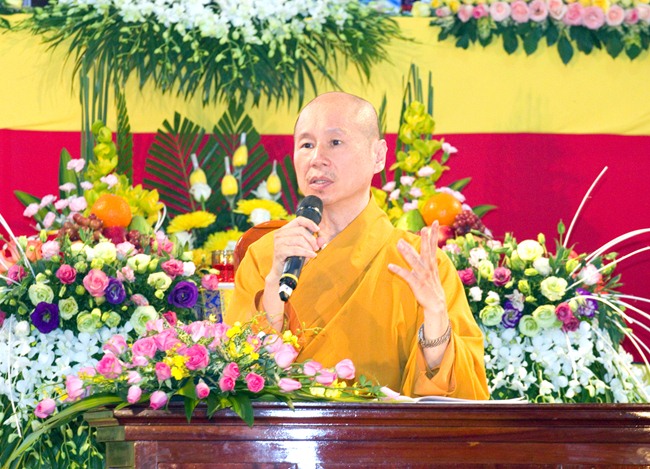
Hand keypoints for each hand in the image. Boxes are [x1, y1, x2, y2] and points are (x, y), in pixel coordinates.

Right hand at [262, 216, 320, 323]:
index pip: (299, 220)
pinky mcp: (279, 251)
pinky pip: (296, 249)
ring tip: (313, 252)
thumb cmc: (293, 259)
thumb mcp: (305, 249)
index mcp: (285, 230)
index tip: (318, 230)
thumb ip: (314, 243)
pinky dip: (306, 252)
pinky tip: (312, 255)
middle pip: (301, 230)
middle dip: (312, 239)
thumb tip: (323, 239)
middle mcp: (280, 234)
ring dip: (309, 246)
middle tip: (316, 248)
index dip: (310, 223)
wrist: (281, 273)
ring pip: (299, 239)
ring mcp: (278, 242)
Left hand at [388, 222, 449, 366]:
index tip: (435, 222)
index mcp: (432, 266)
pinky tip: (390, 266)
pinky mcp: (418, 286)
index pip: (434, 247)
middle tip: (424, 228)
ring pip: (416, 263)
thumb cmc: (431, 290)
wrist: (437, 308)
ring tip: (400, 243)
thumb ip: (426, 261)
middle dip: (426, 240)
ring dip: (408, 253)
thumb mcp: (430, 273)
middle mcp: (429, 270)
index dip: (434, 235)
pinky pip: (407, 277)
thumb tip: (423, 251)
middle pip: (427, 252)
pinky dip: (399, 271)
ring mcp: (424, 278)